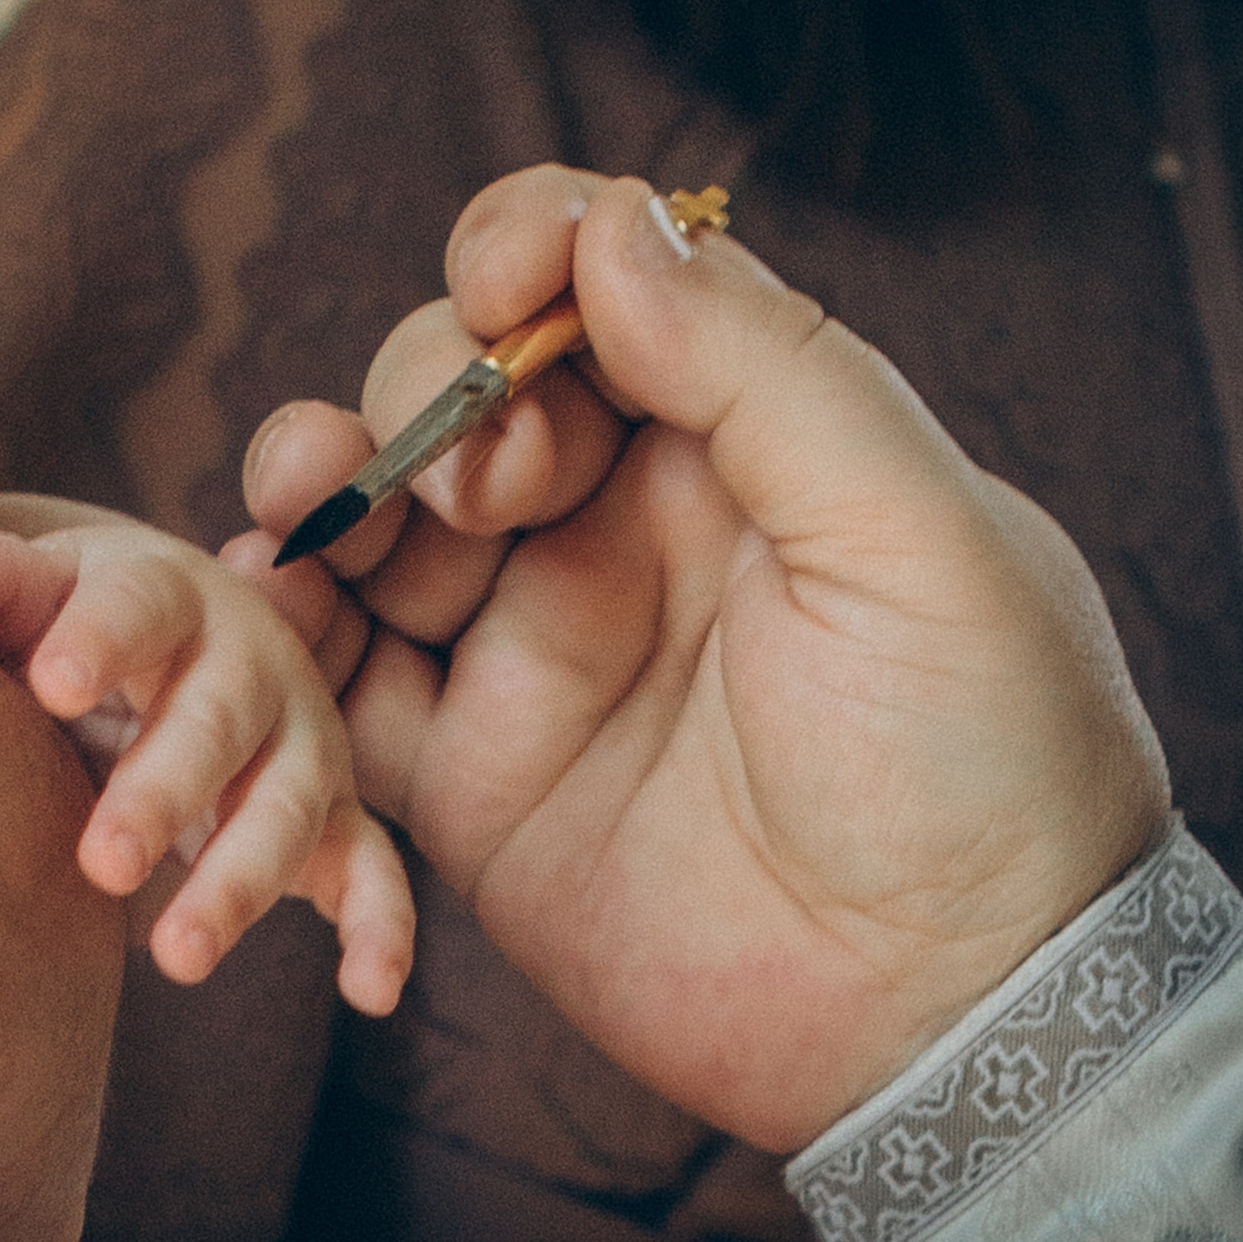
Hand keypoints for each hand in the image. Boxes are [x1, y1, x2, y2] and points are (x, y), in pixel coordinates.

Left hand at [0, 519, 412, 1015]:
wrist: (166, 638)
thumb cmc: (75, 623)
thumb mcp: (33, 593)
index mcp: (169, 595)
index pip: (138, 607)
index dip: (99, 642)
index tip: (50, 686)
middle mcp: (251, 665)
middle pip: (217, 723)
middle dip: (165, 792)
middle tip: (103, 863)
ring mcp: (301, 743)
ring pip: (287, 809)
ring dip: (240, 882)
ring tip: (175, 955)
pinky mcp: (334, 815)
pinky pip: (372, 871)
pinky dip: (382, 927)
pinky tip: (370, 991)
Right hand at [237, 165, 1170, 1148]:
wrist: (955, 1019)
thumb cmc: (983, 760)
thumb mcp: (914, 534)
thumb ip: (762, 367)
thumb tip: (613, 222)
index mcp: (736, 445)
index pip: (596, 288)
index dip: (521, 248)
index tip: (498, 280)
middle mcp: (618, 530)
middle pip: (456, 389)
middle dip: (429, 389)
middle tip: (491, 485)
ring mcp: (533, 651)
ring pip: (374, 519)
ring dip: (317, 477)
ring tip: (303, 499)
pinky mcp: (466, 778)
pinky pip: (339, 680)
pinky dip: (279, 629)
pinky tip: (258, 595)